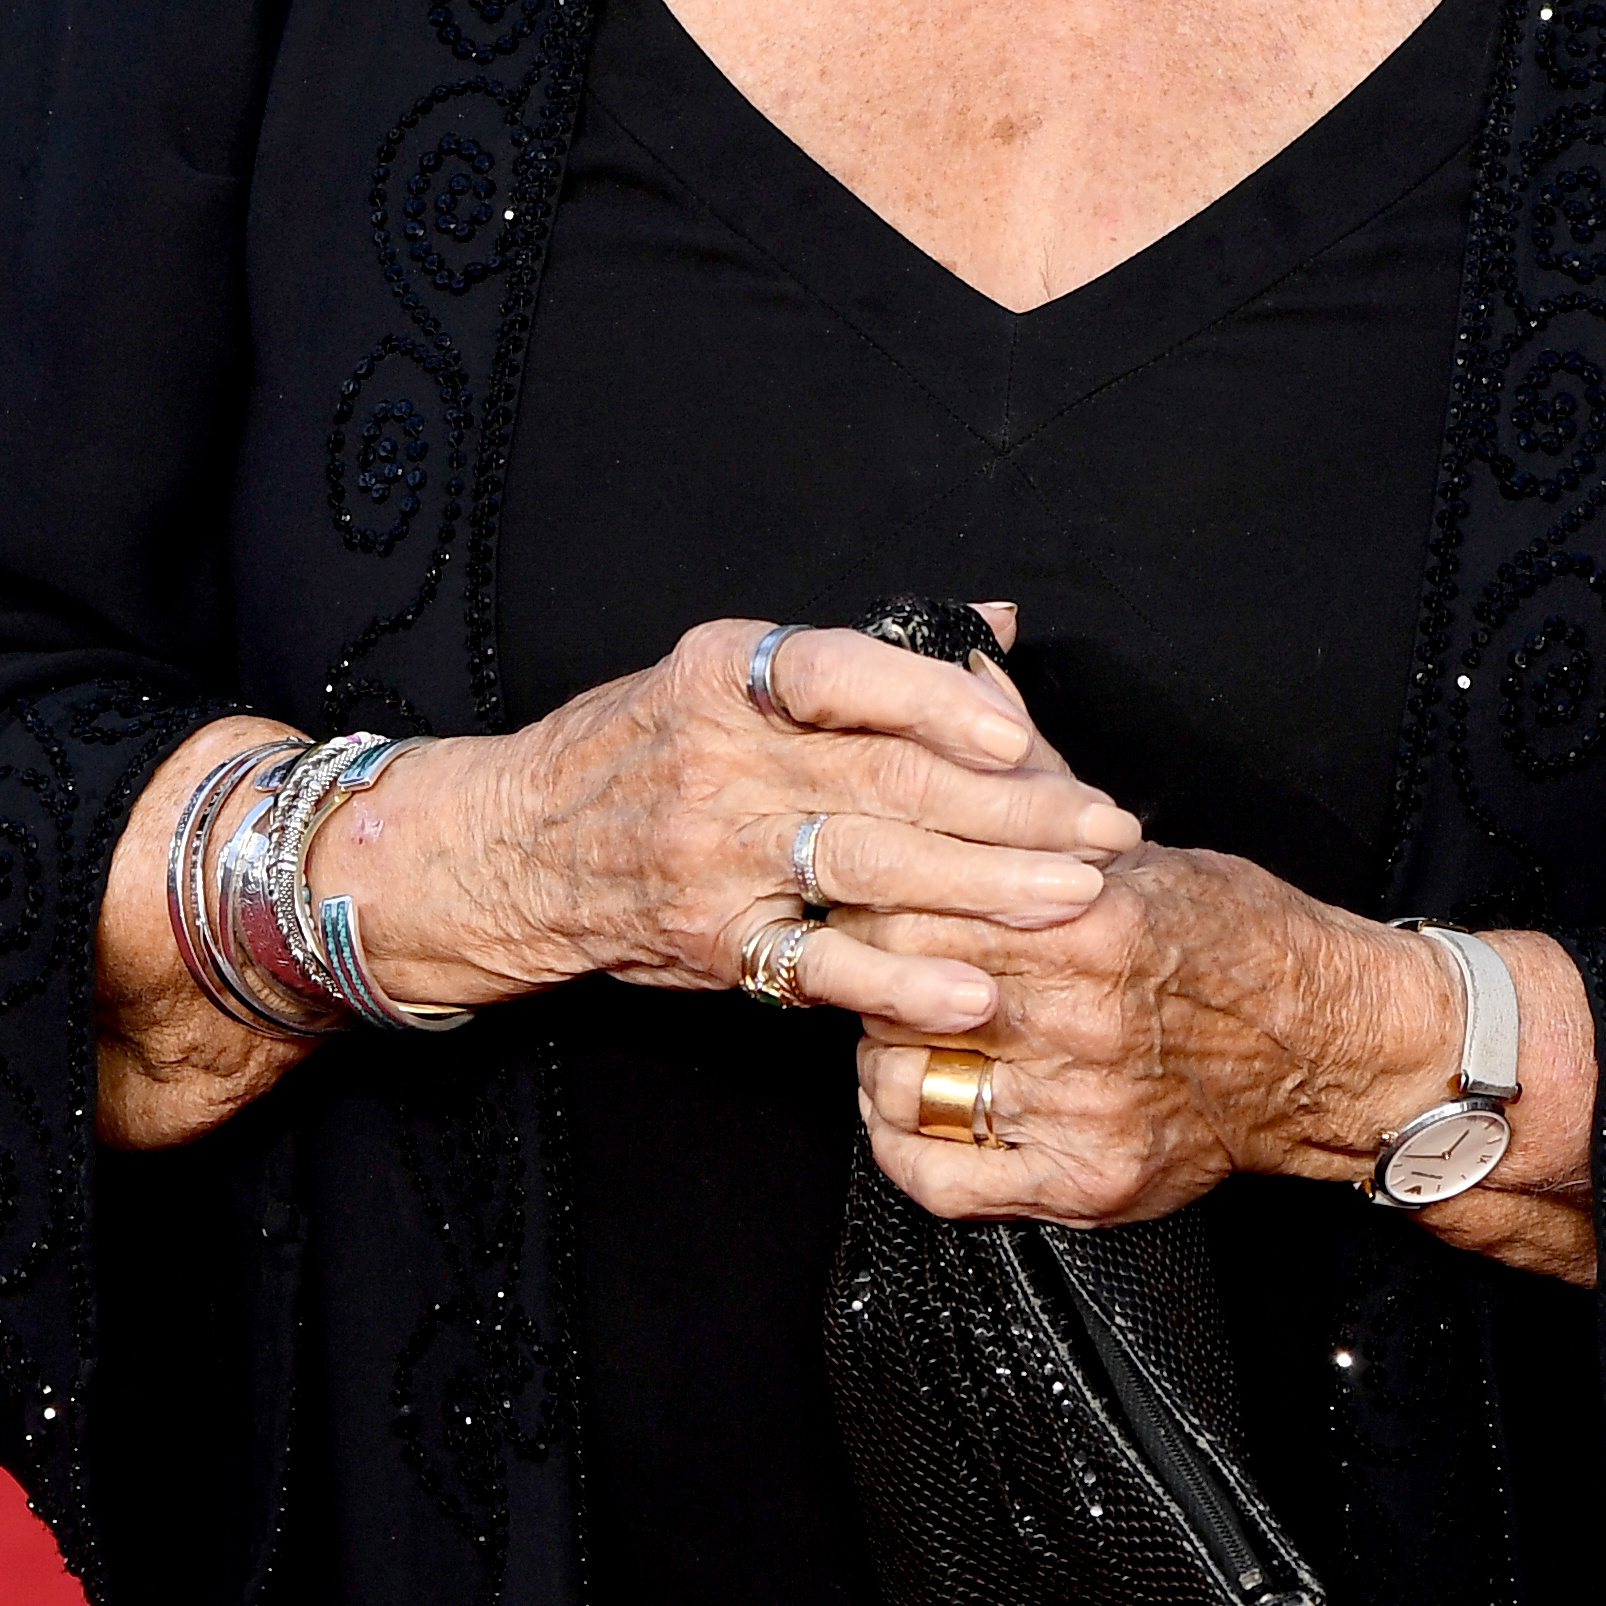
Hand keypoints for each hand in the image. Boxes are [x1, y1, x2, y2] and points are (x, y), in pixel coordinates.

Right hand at [95, 620, 1137, 1151]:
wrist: (499, 851)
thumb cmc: (632, 755)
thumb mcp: (720, 676)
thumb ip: (862, 658)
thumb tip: (996, 617)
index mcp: (720, 672)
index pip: (841, 668)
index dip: (937, 697)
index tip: (1023, 728)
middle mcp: (713, 755)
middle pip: (883, 776)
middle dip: (1010, 805)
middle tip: (1106, 823)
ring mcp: (710, 853)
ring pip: (867, 866)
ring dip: (985, 887)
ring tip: (1080, 897)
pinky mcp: (711, 939)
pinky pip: (819, 963)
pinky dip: (900, 979)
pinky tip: (973, 988)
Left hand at [856, 846, 1600, 1284]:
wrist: (1332, 1047)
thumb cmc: (1240, 938)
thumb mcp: (1138, 846)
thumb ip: (1036, 779)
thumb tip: (972, 675)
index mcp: (1085, 918)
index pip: (912, 902)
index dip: (875, 896)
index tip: (871, 893)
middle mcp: (1079, 1016)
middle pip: (898, 988)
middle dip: (872, 972)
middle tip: (875, 963)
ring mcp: (1081, 1106)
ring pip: (903, 1082)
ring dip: (885, 1055)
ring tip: (905, 1031)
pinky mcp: (1085, 1178)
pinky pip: (941, 1179)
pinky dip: (904, 1146)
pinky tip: (915, 1110)